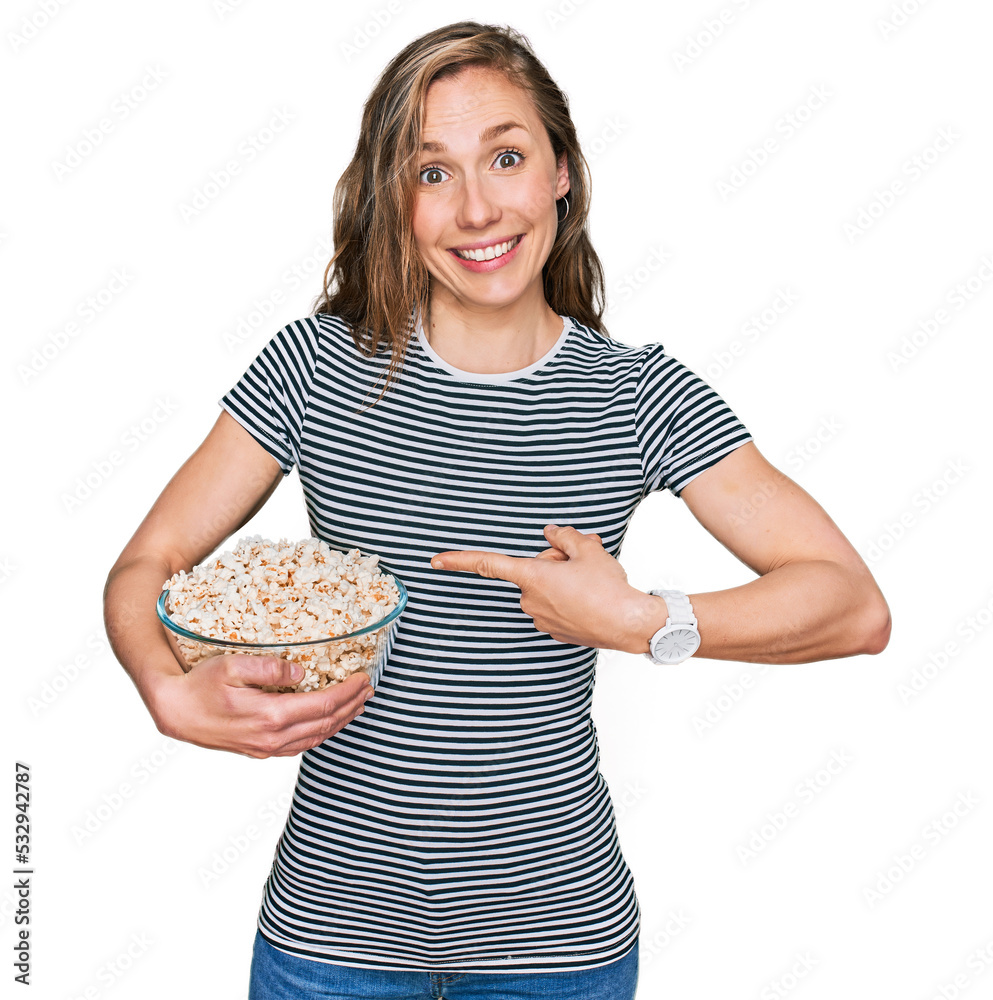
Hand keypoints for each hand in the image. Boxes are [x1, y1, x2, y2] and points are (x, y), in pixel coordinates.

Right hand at [148, 654, 373, 757]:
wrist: (176, 712)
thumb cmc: (201, 685)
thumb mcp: (233, 665)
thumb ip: (270, 667)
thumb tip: (301, 672)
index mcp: (270, 715)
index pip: (322, 706)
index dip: (347, 693)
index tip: (363, 679)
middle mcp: (272, 738)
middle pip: (325, 724)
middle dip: (351, 706)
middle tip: (368, 689)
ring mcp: (267, 748)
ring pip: (316, 738)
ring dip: (340, 721)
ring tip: (357, 705)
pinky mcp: (261, 751)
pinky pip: (301, 745)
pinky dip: (321, 733)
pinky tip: (327, 722)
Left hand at [431, 524, 657, 651]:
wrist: (631, 624)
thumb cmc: (608, 588)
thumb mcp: (588, 549)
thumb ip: (564, 537)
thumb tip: (552, 533)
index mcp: (532, 577)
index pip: (488, 564)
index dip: (460, 560)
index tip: (436, 560)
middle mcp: (530, 601)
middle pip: (534, 569)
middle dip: (556, 560)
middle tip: (585, 556)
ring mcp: (542, 619)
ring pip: (547, 586)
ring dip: (566, 578)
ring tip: (595, 579)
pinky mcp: (557, 631)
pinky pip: (557, 604)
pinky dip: (571, 596)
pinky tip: (593, 596)